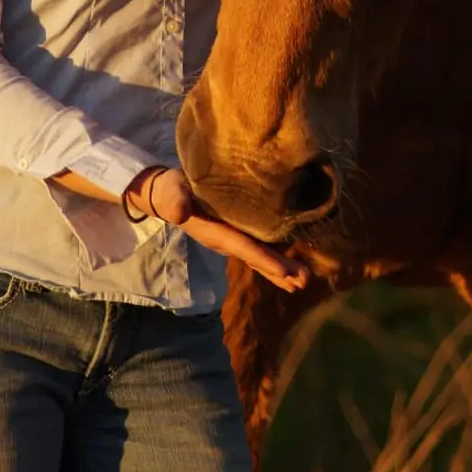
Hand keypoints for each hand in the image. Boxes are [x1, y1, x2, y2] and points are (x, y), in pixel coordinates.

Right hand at [124, 166, 309, 293]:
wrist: (165, 194)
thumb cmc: (170, 190)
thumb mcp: (170, 192)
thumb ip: (174, 200)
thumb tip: (179, 212)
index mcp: (213, 233)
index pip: (242, 247)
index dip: (263, 258)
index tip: (285, 271)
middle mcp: (225, 241)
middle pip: (256, 258)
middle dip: (280, 271)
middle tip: (306, 281)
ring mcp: (230, 239)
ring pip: (259, 257)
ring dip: (282, 269)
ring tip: (304, 279)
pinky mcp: (235, 233)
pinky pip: (258, 248)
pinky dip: (275, 258)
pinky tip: (291, 264)